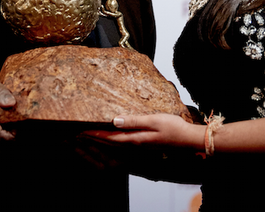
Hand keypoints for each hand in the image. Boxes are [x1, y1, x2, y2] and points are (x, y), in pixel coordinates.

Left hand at [87, 113, 204, 149]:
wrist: (188, 139)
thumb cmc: (173, 128)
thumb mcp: (154, 120)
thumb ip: (134, 120)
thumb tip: (114, 120)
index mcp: (134, 139)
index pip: (109, 138)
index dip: (93, 135)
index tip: (79, 131)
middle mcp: (134, 144)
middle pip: (108, 143)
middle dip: (92, 139)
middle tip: (76, 135)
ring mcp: (138, 144)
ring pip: (113, 143)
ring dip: (100, 140)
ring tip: (87, 135)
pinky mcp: (142, 143)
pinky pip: (121, 142)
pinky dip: (111, 139)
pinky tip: (110, 134)